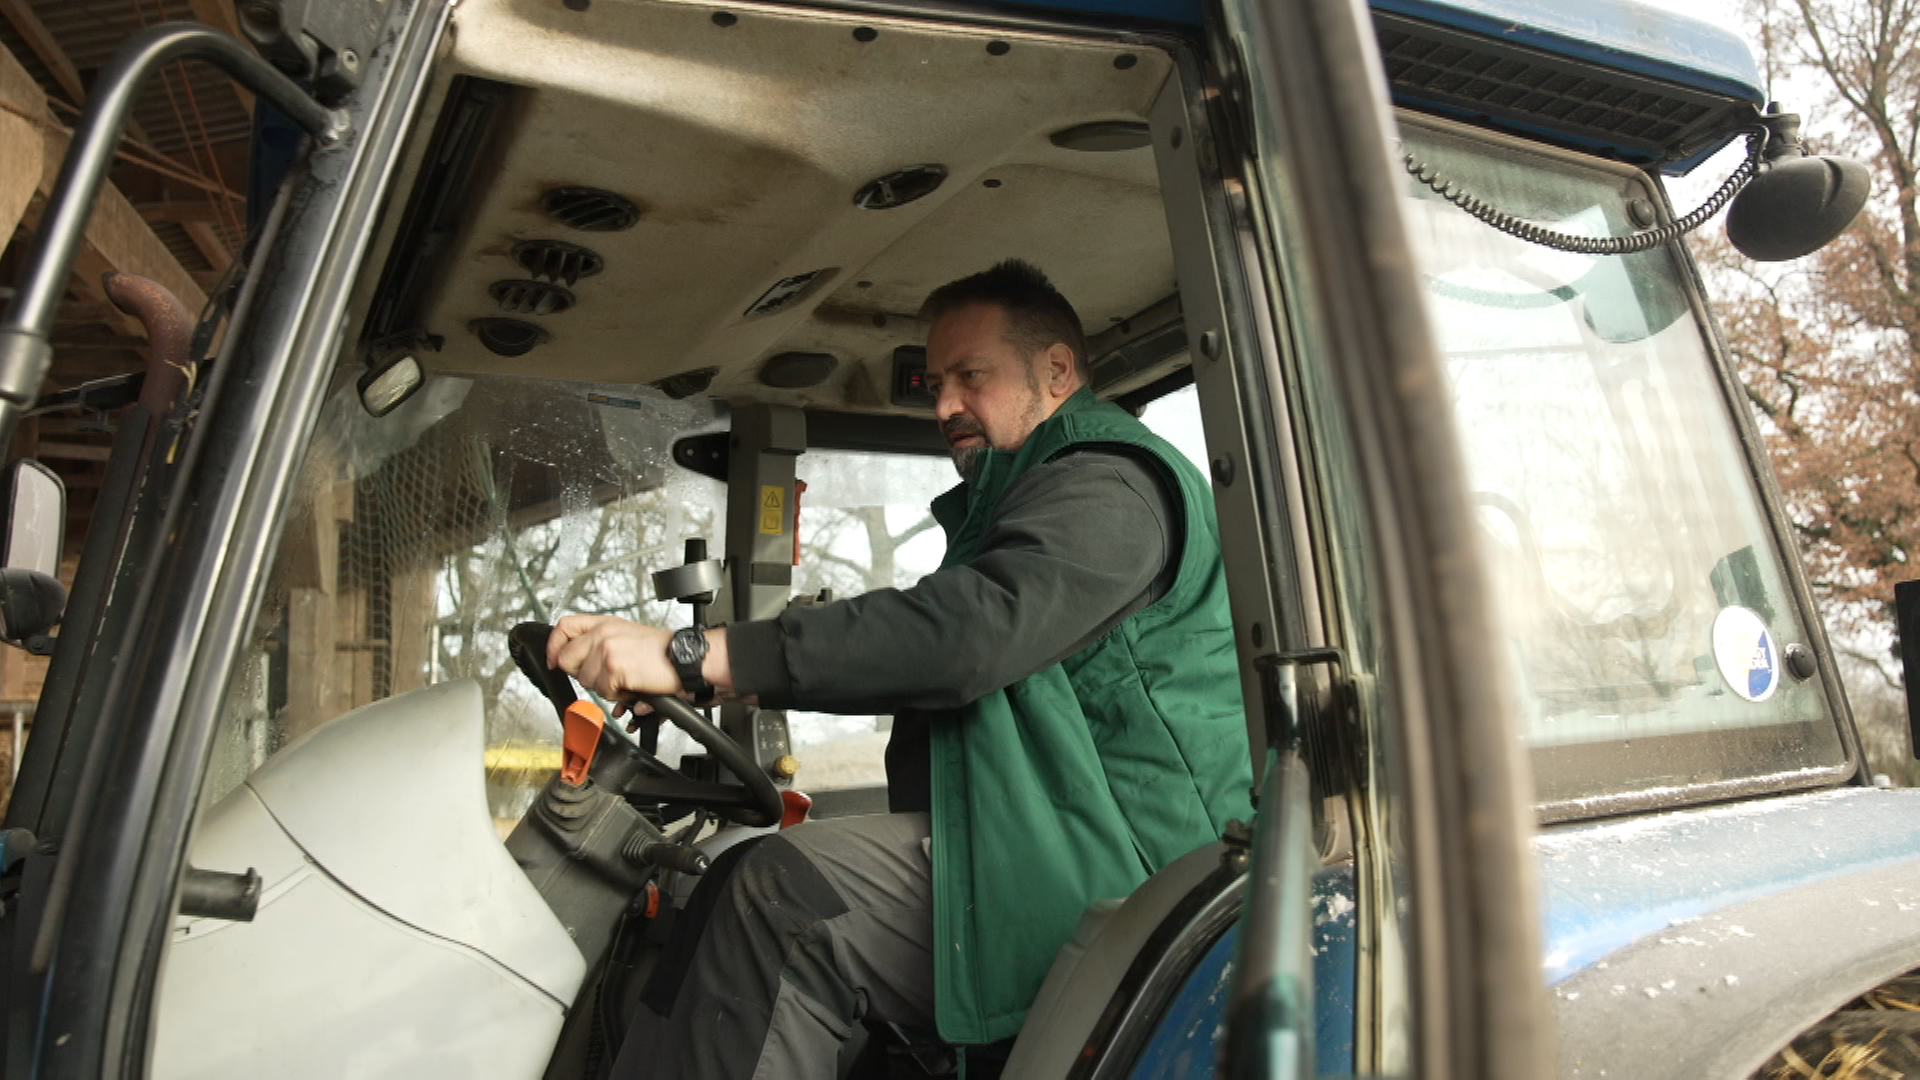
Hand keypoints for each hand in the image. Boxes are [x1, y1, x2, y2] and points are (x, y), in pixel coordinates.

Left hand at [546, 615, 679, 712]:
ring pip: (585, 680)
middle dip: (583, 674)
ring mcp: (607, 649)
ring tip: (625, 680)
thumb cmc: (662, 652)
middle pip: (566, 659)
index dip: (554, 646)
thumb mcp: (627, 635)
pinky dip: (618, 695)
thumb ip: (599, 642)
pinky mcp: (614, 668)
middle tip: (605, 676)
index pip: (564, 626)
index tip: (555, 660)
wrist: (685, 659)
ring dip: (604, 687)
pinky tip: (632, 685)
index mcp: (605, 623)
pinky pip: (603, 691)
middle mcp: (603, 633)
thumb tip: (574, 659)